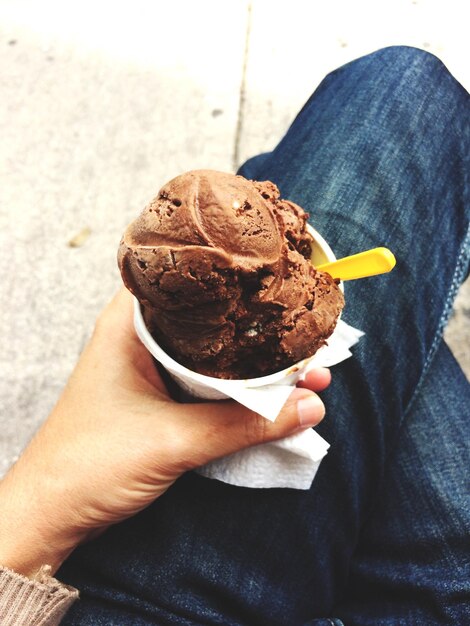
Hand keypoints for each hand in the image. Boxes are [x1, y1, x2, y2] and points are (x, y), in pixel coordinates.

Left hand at [0, 289, 329, 576]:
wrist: (53, 513)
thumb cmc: (93, 463)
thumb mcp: (175, 440)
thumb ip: (244, 424)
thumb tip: (309, 406)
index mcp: (130, 325)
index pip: (190, 279)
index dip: (236, 277)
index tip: (281, 278)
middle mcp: (141, 337)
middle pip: (212, 320)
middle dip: (260, 331)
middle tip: (310, 336)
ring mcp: (150, 368)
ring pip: (214, 354)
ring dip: (255, 365)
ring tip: (307, 370)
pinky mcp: (159, 397)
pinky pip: (208, 383)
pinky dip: (239, 388)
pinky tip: (273, 396)